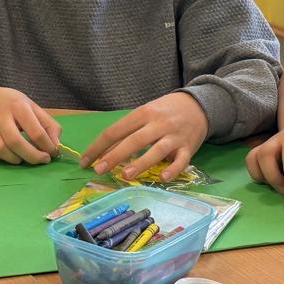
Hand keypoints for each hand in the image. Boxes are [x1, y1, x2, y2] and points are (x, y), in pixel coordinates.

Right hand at [0, 84, 59, 163]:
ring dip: (15, 159)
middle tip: (42, 160)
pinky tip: (5, 155)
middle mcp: (0, 115)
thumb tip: (57, 146)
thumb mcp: (32, 107)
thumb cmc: (12, 104)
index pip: (35, 131)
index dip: (47, 146)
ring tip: (23, 158)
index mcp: (18, 106)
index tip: (52, 153)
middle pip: (15, 142)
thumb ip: (48, 125)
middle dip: (32, 156)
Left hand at [83, 93, 207, 180]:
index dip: (99, 146)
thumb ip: (129, 131)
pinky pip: (181, 160)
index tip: (85, 161)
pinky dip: (173, 170)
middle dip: (115, 155)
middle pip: (134, 140)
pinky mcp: (189, 148)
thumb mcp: (146, 113)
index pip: (116, 130)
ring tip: (125, 175)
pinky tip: (163, 178)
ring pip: (157, 150)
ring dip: (141, 163)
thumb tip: (104, 153)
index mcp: (143, 113)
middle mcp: (158, 124)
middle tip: (99, 169)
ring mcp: (174, 136)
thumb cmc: (165, 111)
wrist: (198, 105)